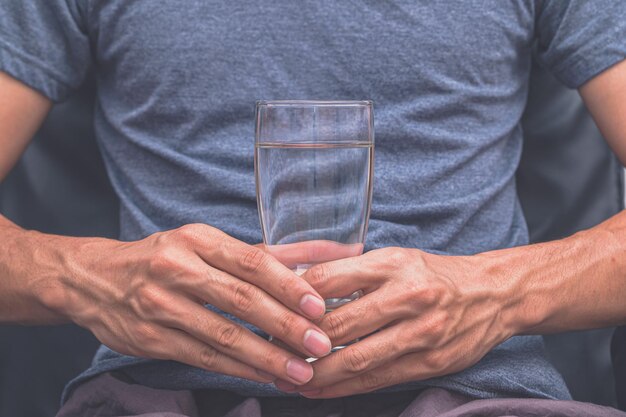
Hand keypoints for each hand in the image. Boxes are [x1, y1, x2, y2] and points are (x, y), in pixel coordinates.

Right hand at [40, 224, 331, 385]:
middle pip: (241, 299)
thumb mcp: (204, 244)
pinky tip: (265, 376)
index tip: (319, 306)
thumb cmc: (163, 257)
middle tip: (320, 343)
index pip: (251, 262)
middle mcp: (177, 269)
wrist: (94, 279)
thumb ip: (260, 254)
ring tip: (301, 370)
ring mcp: (160, 305)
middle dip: (285, 325)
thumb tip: (318, 254)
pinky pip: (203, 357)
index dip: (288, 285)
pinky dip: (239, 369)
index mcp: (197, 240)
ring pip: (223, 335)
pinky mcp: (150, 338)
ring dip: (267, 356)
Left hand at [274, 247, 513, 396]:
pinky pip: (376, 379)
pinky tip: (319, 389)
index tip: (272, 311)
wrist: (492, 295)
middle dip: (299, 341)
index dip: (295, 299)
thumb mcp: (394, 258)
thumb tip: (301, 287)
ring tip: (288, 378)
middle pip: (339, 324)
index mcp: (392, 263)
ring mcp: (420, 332)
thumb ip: (352, 272)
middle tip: (271, 351)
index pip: (328, 279)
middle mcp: (407, 295)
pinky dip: (343, 388)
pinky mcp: (429, 362)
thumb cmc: (433, 275)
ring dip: (315, 373)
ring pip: (355, 359)